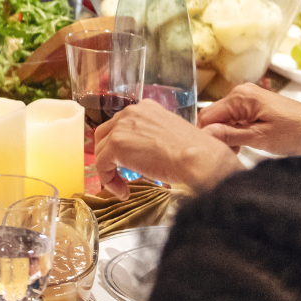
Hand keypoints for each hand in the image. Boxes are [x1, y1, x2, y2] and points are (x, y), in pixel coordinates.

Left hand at [93, 100, 241, 197]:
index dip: (121, 146)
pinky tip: (122, 192)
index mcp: (146, 108)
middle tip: (118, 174)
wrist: (198, 159)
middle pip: (105, 134)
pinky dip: (108, 180)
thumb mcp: (171, 136)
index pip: (122, 125)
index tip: (127, 163)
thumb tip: (145, 154)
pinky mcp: (116, 144)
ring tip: (122, 187)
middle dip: (109, 156)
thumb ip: (153, 139)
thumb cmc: (194, 152)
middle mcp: (131, 112)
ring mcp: (122, 127)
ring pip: (102, 150)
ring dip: (109, 171)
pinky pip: (101, 164)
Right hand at [197, 83, 300, 156]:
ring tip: (242, 150)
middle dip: (218, 136)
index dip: (207, 135)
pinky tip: (248, 145)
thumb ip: (229, 135)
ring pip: (226, 121)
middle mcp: (244, 93)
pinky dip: (239, 134)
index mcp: (241, 96)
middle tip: (231, 153)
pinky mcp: (260, 108)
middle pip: (215, 117)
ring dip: (229, 137)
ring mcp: (252, 100)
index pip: (206, 116)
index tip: (212, 151)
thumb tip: (204, 134)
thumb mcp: (260, 138)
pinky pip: (238, 121)